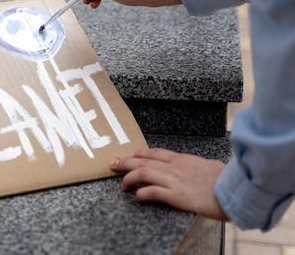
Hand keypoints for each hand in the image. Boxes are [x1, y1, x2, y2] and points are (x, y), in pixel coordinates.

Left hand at [110, 148, 228, 221]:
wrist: (237, 189)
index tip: (129, 156)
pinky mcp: (177, 196)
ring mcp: (175, 180)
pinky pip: (153, 192)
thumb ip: (196, 167)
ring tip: (121, 184)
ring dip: (128, 178)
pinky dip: (141, 194)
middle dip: (125, 162)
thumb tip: (195, 169)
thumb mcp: (208, 166)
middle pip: (143, 160)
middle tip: (113, 164)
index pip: (154, 153)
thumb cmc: (227, 179)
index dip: (138, 154)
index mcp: (183, 159)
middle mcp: (175, 167)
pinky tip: (137, 197)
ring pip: (143, 173)